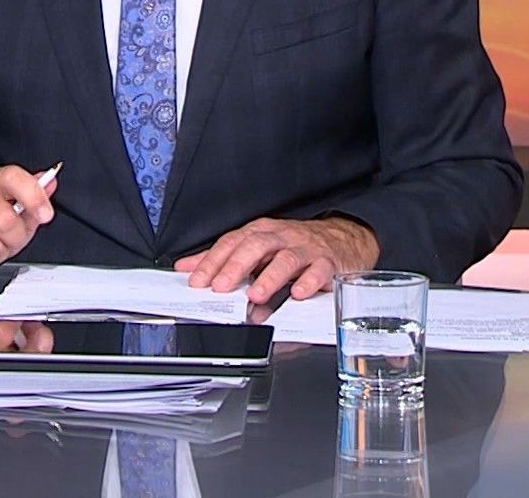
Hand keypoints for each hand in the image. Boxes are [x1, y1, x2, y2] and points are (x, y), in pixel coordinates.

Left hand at [175, 216, 379, 303]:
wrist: (342, 238)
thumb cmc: (293, 245)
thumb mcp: (257, 247)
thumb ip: (222, 259)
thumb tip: (186, 268)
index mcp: (260, 232)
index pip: (231, 243)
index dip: (212, 261)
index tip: (197, 280)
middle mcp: (281, 237)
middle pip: (255, 246)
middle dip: (235, 267)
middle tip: (221, 287)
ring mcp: (305, 249)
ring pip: (286, 259)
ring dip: (269, 277)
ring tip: (255, 295)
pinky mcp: (329, 262)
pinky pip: (319, 270)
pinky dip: (309, 282)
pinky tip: (298, 293)